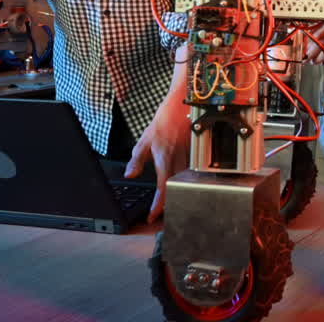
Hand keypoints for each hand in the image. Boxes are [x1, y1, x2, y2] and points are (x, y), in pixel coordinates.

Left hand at [125, 92, 191, 222]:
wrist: (182, 106)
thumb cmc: (164, 121)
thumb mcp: (144, 140)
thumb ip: (136, 160)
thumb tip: (130, 174)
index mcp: (164, 160)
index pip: (161, 189)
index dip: (157, 206)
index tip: (152, 217)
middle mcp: (178, 162)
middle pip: (174, 190)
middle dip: (168, 206)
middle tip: (160, 216)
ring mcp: (188, 159)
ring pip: (183, 183)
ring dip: (175, 196)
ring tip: (168, 206)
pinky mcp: (194, 155)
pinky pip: (189, 174)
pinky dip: (183, 184)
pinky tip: (179, 188)